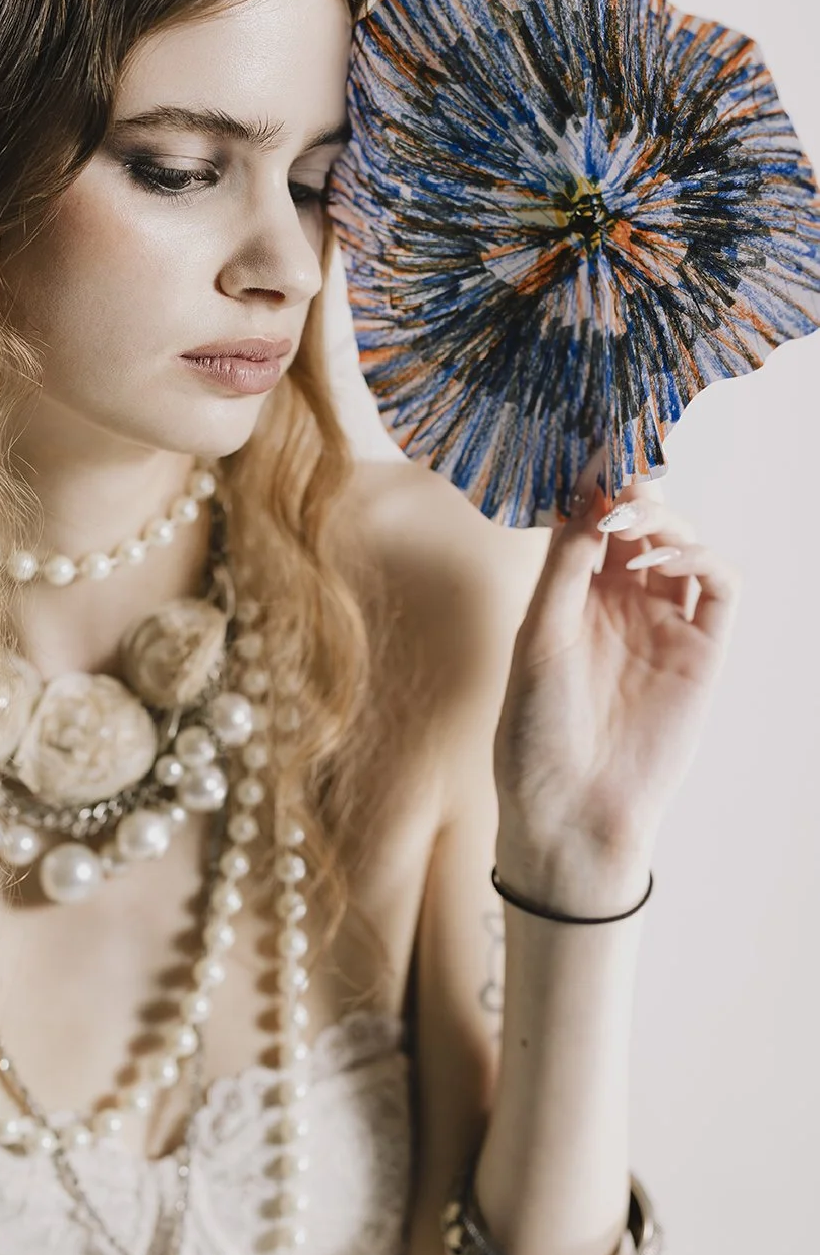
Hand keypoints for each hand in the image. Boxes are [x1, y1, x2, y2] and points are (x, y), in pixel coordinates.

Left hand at [492, 447, 743, 917]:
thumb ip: (565, 567)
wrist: (571, 808)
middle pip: (639, 523)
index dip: (594, 484)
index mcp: (571, 596)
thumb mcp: (538, 636)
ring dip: (663, 519)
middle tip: (619, 478)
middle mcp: (620, 602)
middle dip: (631, 490)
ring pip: (681, 544)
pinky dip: (700, 558)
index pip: (590, 521)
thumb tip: (586, 495)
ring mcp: (664, 623)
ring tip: (632, 523)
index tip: (590, 447)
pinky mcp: (703, 650)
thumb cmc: (537, 730)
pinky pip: (718, 585)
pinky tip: (662, 560)